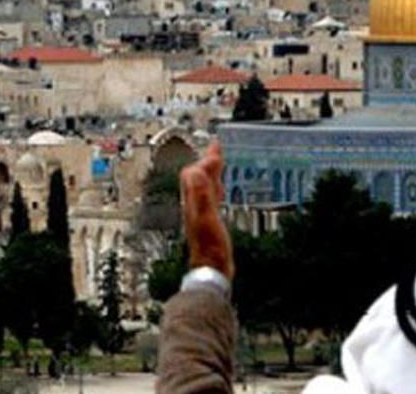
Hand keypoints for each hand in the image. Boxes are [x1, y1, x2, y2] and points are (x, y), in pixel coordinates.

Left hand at [180, 140, 233, 279]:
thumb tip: (197, 172)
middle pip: (198, 178)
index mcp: (194, 202)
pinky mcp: (209, 221)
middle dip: (208, 162)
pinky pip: (211, 198)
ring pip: (204, 187)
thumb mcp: (207, 220)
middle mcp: (195, 206)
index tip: (216, 145)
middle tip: (218, 149)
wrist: (211, 270)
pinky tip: (221, 190)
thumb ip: (202, 196)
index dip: (206, 159)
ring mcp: (202, 213)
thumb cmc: (210, 249)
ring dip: (211, 173)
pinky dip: (216, 187)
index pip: (195, 173)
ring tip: (218, 163)